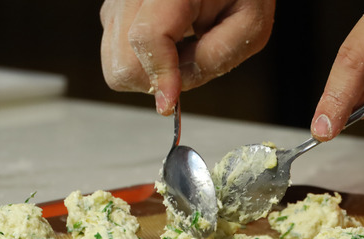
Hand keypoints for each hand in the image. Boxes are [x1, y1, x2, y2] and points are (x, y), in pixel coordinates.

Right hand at [100, 0, 274, 114]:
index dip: (160, 75)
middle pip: (122, 60)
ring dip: (148, 72)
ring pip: (114, 63)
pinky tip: (168, 45)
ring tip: (179, 51)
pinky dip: (142, 62)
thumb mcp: (249, 27)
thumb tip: (175, 90)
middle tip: (185, 67)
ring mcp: (119, 1)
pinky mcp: (115, 12)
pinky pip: (116, 55)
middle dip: (154, 79)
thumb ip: (215, 59)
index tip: (170, 103)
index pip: (147, 36)